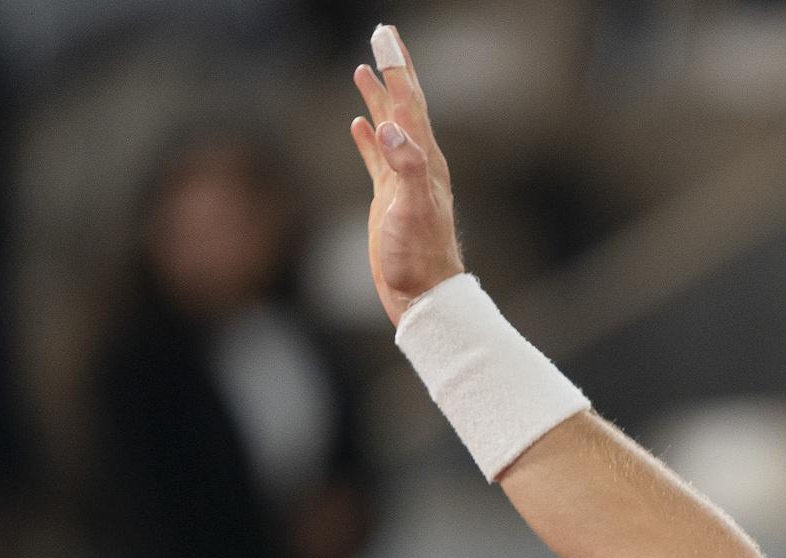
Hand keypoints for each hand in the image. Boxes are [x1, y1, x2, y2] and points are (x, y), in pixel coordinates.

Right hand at [348, 26, 465, 325]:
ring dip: (379, 97)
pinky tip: (359, 124)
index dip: (397, 68)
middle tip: (383, 35)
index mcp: (425, 160)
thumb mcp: (412, 209)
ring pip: (390, 126)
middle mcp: (418, 164)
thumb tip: (389, 127)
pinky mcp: (389, 198)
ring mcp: (403, 179)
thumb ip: (404, 167)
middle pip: (405, 105)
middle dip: (394, 69)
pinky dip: (369, 136)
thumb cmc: (419, 257)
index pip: (410, 102)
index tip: (385, 36)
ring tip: (364, 69)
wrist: (424, 294)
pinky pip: (378, 156)